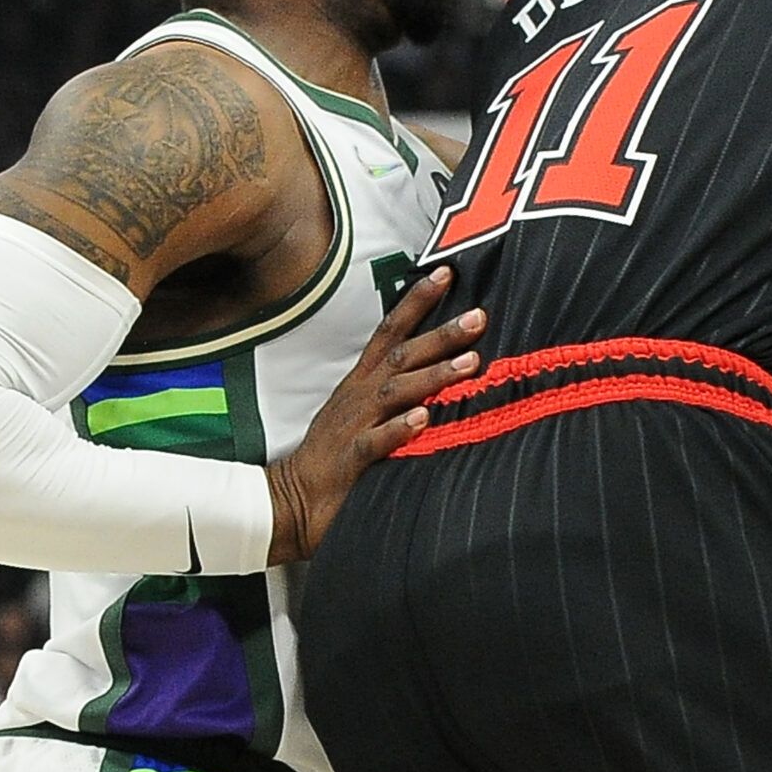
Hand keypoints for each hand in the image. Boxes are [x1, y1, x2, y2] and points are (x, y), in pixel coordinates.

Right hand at [264, 268, 484, 562]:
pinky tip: (424, 419)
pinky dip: (399, 428)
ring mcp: (354, 424)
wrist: (292, 499)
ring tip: (471, 362)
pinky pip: (376, 441)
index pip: (390, 330)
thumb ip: (397, 389)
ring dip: (434, 375)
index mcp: (362, 381)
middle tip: (479, 316)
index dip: (417, 300)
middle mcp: (359, 395)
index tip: (447, 272)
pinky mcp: (351, 458)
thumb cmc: (337, 455)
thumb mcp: (364, 413)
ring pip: (396, 392)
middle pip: (402, 355)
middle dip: (441, 334)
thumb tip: (444, 368)